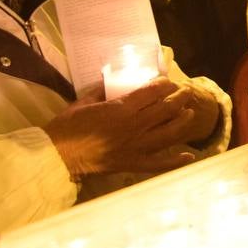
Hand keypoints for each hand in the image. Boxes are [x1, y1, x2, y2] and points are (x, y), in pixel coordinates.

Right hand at [42, 79, 208, 178]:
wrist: (58, 156)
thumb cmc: (67, 126)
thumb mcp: (84, 101)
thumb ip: (103, 91)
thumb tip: (114, 82)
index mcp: (120, 109)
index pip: (151, 93)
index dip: (164, 85)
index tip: (169, 82)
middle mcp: (133, 127)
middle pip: (165, 110)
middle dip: (179, 98)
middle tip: (187, 92)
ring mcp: (135, 147)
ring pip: (168, 134)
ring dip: (182, 122)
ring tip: (190, 113)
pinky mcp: (132, 164)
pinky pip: (159, 164)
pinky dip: (175, 161)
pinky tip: (189, 156)